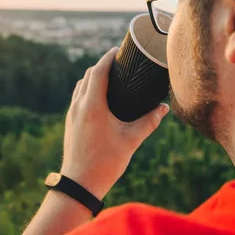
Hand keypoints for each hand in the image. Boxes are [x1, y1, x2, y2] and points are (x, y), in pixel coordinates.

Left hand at [60, 47, 169, 199]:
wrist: (79, 183)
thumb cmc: (105, 163)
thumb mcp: (131, 140)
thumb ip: (148, 122)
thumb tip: (164, 108)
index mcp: (92, 105)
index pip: (98, 71)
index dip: (108, 58)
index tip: (118, 50)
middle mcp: (79, 105)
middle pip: (88, 75)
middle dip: (102, 65)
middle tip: (119, 62)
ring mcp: (72, 113)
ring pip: (81, 85)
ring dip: (94, 76)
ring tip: (111, 76)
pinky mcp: (70, 122)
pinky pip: (78, 97)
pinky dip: (88, 89)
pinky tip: (100, 96)